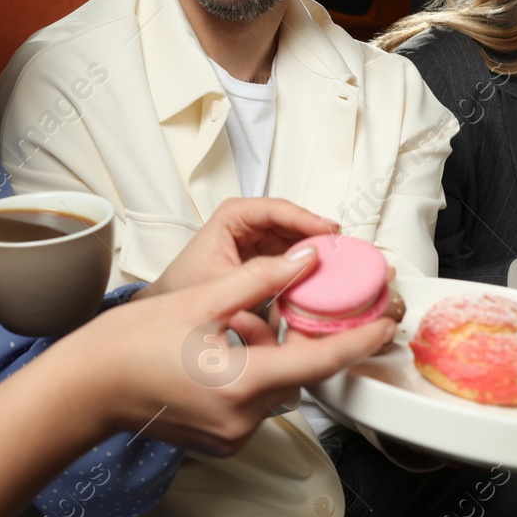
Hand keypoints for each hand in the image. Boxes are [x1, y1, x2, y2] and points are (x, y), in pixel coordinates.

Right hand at [51, 247, 396, 457]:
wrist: (86, 389)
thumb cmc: (126, 347)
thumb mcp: (199, 300)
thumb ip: (259, 280)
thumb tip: (304, 261)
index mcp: (242, 384)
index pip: (320, 361)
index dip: (359, 340)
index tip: (385, 323)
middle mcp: (242, 420)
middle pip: (298, 374)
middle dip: (300, 341)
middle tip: (296, 309)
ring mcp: (231, 435)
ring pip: (276, 388)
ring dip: (270, 357)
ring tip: (231, 330)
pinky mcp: (220, 440)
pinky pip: (254, 403)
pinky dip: (251, 376)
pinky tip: (221, 355)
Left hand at [147, 197, 337, 298]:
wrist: (174, 307)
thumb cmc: (185, 286)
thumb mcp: (223, 282)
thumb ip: (262, 274)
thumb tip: (302, 263)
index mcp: (233, 216)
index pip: (275, 209)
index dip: (305, 219)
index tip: (327, 232)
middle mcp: (248, 222)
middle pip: (292, 220)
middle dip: (317, 234)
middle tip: (342, 249)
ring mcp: (259, 238)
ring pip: (297, 237)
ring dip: (316, 249)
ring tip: (338, 261)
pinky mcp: (266, 256)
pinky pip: (293, 254)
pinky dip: (308, 263)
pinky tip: (322, 273)